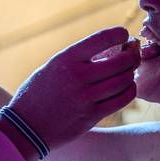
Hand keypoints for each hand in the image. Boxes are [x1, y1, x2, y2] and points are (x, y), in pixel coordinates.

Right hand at [8, 27, 138, 152]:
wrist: (26, 126)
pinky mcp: (92, 116)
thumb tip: (110, 49)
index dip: (119, 33)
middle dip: (132, 54)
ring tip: (129, 70)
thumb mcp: (52, 66)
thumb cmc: (38, 92)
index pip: (102, 39)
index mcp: (66, 59)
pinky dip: (129, 91)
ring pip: (124, 81)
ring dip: (131, 73)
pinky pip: (121, 100)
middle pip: (120, 62)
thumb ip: (78, 58)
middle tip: (133, 52)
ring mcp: (86, 98)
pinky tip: (126, 87)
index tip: (123, 34)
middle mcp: (78, 77)